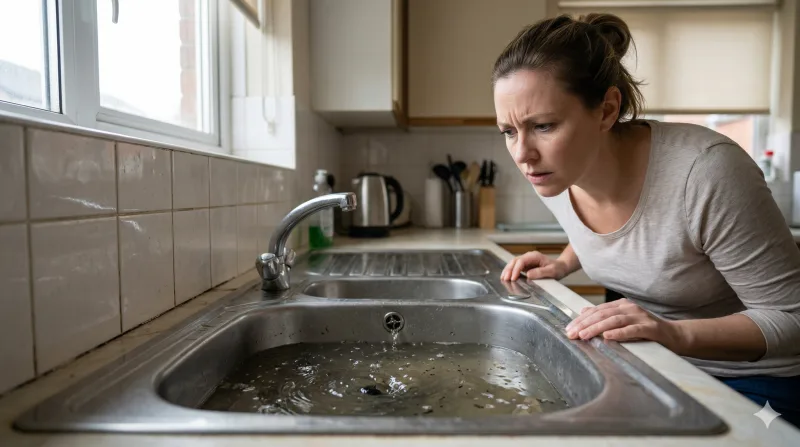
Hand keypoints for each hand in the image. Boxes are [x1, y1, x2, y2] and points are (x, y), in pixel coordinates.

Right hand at [500, 251, 567, 280]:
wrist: (561, 267)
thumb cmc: (558, 268)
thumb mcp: (552, 271)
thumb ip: (540, 272)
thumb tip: (528, 274)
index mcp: (534, 256)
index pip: (521, 261)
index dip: (516, 270)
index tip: (513, 278)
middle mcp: (529, 257)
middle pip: (515, 261)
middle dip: (509, 270)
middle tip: (505, 279)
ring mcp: (526, 261)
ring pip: (513, 263)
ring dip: (507, 270)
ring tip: (503, 278)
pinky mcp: (525, 266)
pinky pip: (515, 267)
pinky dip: (510, 272)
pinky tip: (506, 277)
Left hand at [565, 298, 685, 351]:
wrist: (675, 335)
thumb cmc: (647, 330)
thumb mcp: (624, 320)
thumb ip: (605, 315)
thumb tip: (583, 311)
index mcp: (622, 305)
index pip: (597, 311)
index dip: (581, 319)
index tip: (569, 328)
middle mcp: (630, 308)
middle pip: (602, 314)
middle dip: (585, 324)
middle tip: (571, 333)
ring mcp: (640, 317)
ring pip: (614, 320)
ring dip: (597, 328)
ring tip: (584, 335)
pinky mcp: (650, 328)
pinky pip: (632, 329)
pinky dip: (619, 333)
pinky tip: (607, 337)